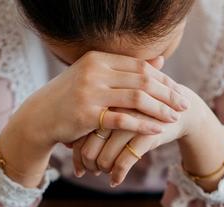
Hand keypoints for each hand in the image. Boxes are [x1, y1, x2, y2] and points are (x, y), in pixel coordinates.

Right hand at [0, 51, 189, 186]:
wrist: (39, 119)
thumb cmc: (69, 99)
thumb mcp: (96, 78)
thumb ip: (126, 71)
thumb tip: (160, 62)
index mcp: (98, 59)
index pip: (140, 66)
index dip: (163, 79)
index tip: (178, 90)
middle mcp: (95, 71)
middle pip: (142, 80)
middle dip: (167, 93)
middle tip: (184, 104)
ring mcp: (90, 92)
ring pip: (137, 98)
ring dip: (160, 108)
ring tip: (175, 117)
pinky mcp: (87, 114)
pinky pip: (123, 118)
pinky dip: (143, 124)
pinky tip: (157, 130)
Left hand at [71, 86, 205, 186]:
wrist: (181, 109)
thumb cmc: (140, 112)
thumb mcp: (116, 114)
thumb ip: (92, 125)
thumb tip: (63, 144)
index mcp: (103, 100)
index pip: (80, 132)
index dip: (76, 152)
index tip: (78, 168)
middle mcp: (114, 110)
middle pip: (88, 146)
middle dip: (88, 164)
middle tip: (89, 172)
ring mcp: (130, 122)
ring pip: (104, 158)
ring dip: (102, 171)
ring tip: (104, 174)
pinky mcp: (146, 134)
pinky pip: (123, 162)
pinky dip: (117, 175)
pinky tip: (115, 181)